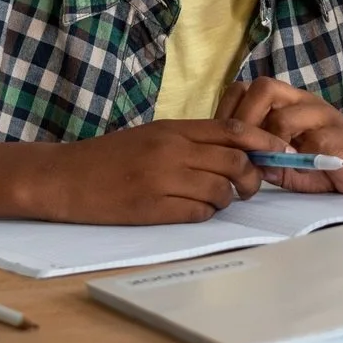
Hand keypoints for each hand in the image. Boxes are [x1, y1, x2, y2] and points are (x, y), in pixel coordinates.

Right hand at [34, 119, 286, 223]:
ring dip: (227, 199)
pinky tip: (196, 211)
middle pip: (234, 161)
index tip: (279, 152)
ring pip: (220, 190)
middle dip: (251, 177)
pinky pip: (197, 213)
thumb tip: (234, 148)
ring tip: (218, 200)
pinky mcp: (151, 209)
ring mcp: (161, 180)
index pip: (233, 129)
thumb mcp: (152, 135)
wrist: (63, 177)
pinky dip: (205, 213)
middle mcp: (171, 151)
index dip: (263, 141)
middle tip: (249, 187)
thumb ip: (190, 139)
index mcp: (173, 129)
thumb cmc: (109, 156)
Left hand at [216, 77, 342, 193]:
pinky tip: (296, 167)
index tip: (224, 141)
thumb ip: (268, 162)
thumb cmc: (329, 161)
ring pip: (284, 115)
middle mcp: (304, 102)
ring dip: (270, 141)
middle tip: (243, 150)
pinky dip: (298, 157)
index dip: (229, 111)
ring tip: (270, 162)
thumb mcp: (291, 163)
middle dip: (245, 120)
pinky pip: (313, 141)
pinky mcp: (340, 137)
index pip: (247, 89)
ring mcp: (323, 116)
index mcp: (288, 103)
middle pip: (263, 88)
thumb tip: (242, 163)